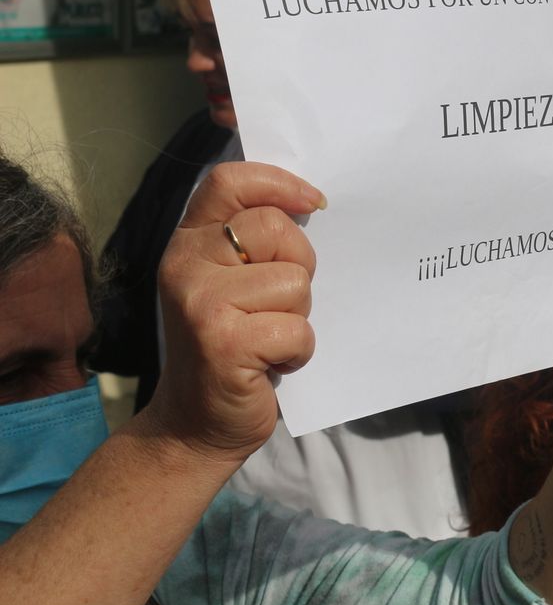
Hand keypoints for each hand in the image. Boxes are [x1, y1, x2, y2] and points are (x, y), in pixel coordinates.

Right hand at [144, 162, 324, 461]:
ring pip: (294, 282)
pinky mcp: (223, 342)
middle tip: (280, 305)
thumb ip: (254, 245)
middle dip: (300, 266)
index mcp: (189, 242)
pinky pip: (297, 329)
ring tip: (270, 338)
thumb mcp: (231, 285)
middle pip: (276, 228)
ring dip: (298, 316)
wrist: (194, 424)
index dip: (278, 182)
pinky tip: (273, 364)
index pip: (229, 181)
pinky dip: (298, 351)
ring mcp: (200, 302)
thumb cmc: (231, 348)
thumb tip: (312, 204)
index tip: (314, 203)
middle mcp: (186, 265)